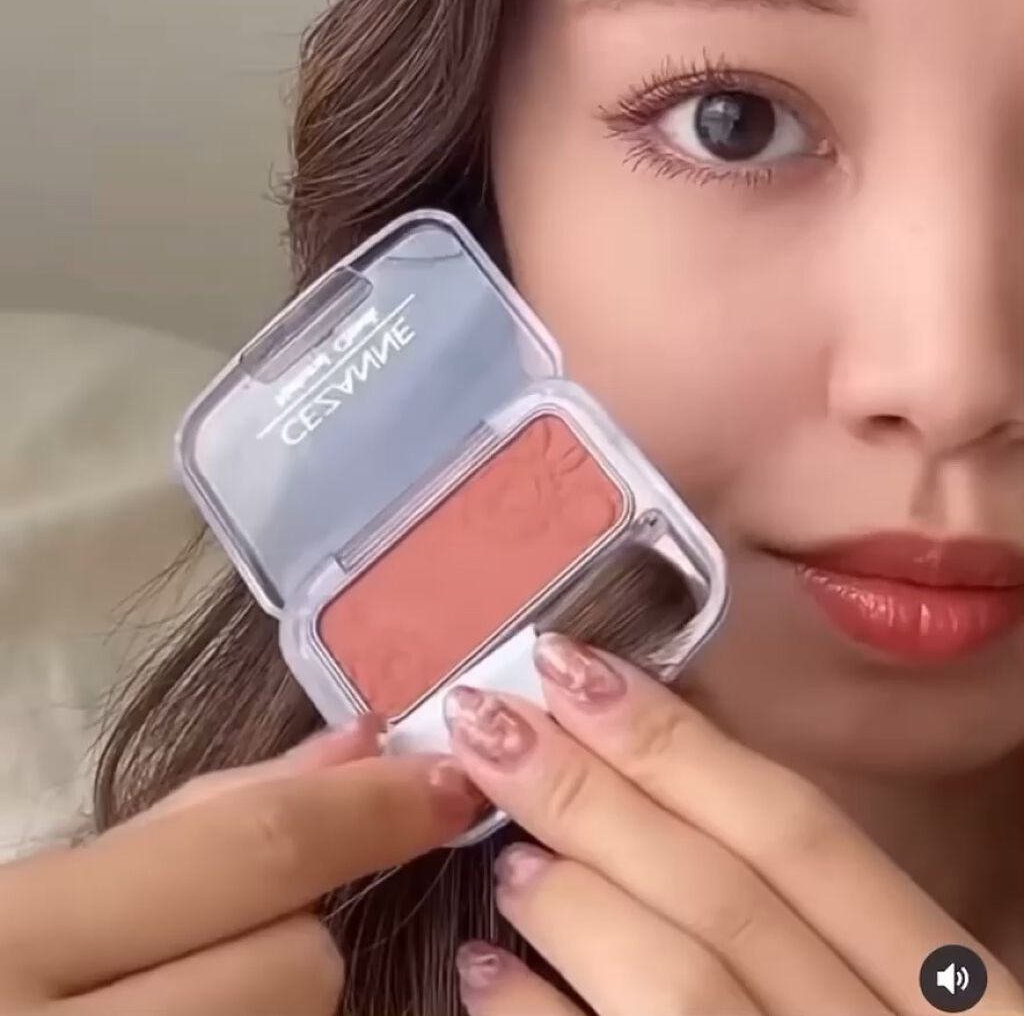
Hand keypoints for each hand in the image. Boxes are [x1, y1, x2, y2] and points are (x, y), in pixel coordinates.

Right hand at [0, 718, 480, 1014]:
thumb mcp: (34, 894)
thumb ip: (193, 821)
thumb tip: (358, 748)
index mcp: (13, 944)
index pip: (250, 857)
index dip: (371, 810)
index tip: (445, 785)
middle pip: (297, 970)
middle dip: (298, 935)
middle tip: (219, 934)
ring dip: (269, 1009)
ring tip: (180, 996)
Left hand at [444, 636, 1023, 1015]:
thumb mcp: (878, 993)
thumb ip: (801, 922)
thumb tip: (652, 789)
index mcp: (948, 991)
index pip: (798, 833)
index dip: (679, 742)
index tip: (574, 666)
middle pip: (725, 893)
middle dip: (593, 793)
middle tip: (487, 720)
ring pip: (684, 987)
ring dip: (576, 902)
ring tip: (502, 855)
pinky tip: (485, 977)